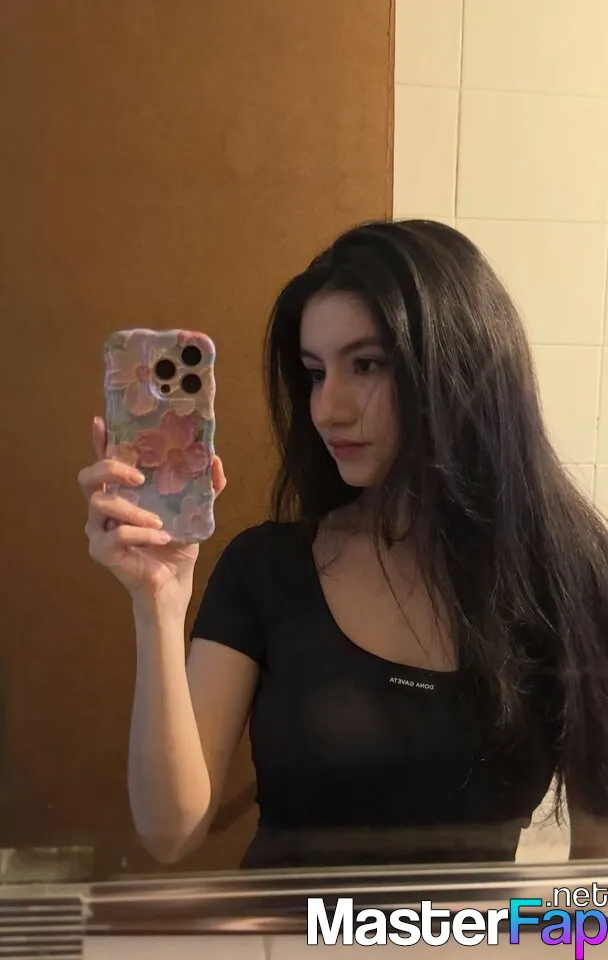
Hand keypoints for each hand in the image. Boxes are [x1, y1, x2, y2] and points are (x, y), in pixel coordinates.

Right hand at [78, 416, 226, 607]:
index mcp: (122, 492)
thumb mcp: (194, 512)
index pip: (104, 461)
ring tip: (159, 522)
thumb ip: (205, 487)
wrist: (174, 584)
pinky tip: (162, 539)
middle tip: (139, 477)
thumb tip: (216, 461)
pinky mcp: (102, 552)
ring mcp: (98, 530)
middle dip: (111, 468)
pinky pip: (115, 536)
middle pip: (88, 477)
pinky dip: (142, 535)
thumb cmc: (176, 545)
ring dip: (133, 509)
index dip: (100, 441)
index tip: (100, 422)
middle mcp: (104, 508)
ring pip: (100, 504)